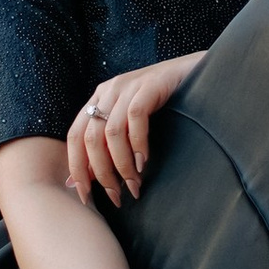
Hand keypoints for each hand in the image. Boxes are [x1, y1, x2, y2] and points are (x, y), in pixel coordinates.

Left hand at [66, 55, 198, 205]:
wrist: (194, 71)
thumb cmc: (161, 103)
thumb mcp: (127, 124)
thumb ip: (103, 148)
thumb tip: (75, 181)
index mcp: (97, 100)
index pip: (74, 137)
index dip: (77, 169)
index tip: (85, 197)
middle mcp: (108, 91)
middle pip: (90, 138)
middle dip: (101, 173)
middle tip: (117, 196)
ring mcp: (128, 86)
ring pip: (111, 132)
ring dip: (122, 165)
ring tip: (135, 184)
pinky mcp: (149, 85)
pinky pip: (136, 117)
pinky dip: (138, 143)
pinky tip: (146, 161)